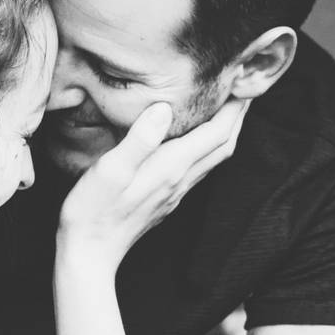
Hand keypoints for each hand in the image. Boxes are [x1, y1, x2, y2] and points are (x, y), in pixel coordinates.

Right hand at [58, 98, 248, 270]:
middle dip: (238, 116)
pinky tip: (197, 140)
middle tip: (245, 88)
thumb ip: (140, 138)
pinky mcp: (166, 199)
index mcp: (172, 167)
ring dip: (226, 132)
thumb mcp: (111, 169)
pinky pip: (200, 168)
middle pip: (224, 144)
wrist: (89, 254)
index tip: (244, 80)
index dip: (235, 107)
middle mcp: (180, 179)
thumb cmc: (93, 210)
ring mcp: (175, 192)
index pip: (217, 133)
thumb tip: (165, 107)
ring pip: (214, 158)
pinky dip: (209, 147)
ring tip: (227, 109)